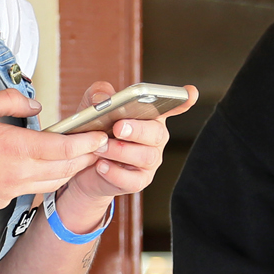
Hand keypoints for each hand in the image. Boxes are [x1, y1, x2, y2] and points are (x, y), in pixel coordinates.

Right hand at [0, 88, 110, 218]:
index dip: (87, 142)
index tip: (100, 135)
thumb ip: (9, 101)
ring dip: (70, 170)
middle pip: (66, 169)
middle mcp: (18, 174)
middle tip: (100, 145)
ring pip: (53, 183)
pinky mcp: (2, 201)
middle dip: (87, 157)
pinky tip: (47, 167)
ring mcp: (11, 191)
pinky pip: (33, 189)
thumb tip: (35, 106)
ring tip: (81, 156)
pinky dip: (47, 178)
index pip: (64, 147)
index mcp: (15, 148)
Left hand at [52, 81, 198, 228]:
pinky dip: (115, 172)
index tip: (190, 92)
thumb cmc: (95, 131)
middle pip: (157, 133)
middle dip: (137, 130)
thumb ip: (99, 95)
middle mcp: (155, 138)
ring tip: (99, 147)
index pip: (172, 106)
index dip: (183, 100)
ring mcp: (150, 161)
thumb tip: (103, 99)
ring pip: (145, 157)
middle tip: (118, 127)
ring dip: (120, 151)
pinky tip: (101, 165)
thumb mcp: (93, 107)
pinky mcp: (139, 181)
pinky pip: (133, 179)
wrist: (83, 165)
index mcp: (150, 116)